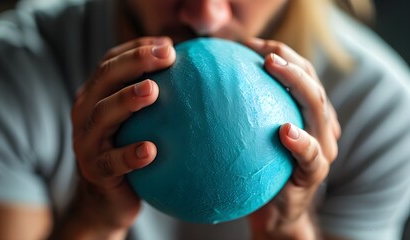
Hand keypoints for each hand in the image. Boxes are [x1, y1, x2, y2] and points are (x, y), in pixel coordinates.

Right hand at [69, 37, 175, 237]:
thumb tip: (197, 78)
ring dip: (126, 100)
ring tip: (152, 91)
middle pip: (105, 78)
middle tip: (167, 56)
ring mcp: (86, 142)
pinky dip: (128, 155)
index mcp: (97, 95)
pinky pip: (111, 162)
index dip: (137, 48)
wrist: (106, 200)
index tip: (170, 44)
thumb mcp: (138, 123)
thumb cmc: (129, 152)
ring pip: (101, 115)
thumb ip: (154, 100)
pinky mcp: (95, 171)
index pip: (112, 61)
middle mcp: (86, 112)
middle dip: (134, 62)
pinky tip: (150, 150)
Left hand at [243, 38, 340, 238]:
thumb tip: (202, 91)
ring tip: (275, 67)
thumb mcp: (250, 141)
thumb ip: (242, 117)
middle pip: (312, 83)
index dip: (281, 53)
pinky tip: (285, 130)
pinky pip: (311, 154)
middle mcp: (318, 126)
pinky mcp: (315, 173)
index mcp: (305, 115)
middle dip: (291, 61)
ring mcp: (321, 148)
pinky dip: (301, 141)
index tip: (251, 43)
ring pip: (318, 109)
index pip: (300, 74)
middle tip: (264, 51)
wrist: (275, 213)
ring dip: (298, 84)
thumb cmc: (259, 173)